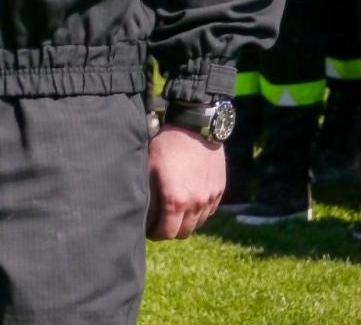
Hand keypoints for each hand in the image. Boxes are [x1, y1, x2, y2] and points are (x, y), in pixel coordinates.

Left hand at [146, 124, 224, 239]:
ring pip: (197, 224)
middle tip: (159, 222)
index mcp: (175, 200)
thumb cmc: (167, 143)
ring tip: (173, 212)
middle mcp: (195, 203)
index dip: (154, 234)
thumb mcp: (149, 166)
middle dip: (168, 231)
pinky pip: (208, 212)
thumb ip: (148, 194)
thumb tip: (142, 214)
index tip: (148, 229)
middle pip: (182, 233)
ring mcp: (210, 198)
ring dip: (184, 223)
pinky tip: (188, 202)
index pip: (166, 233)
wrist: (196, 126)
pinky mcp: (219, 190)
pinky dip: (198, 212)